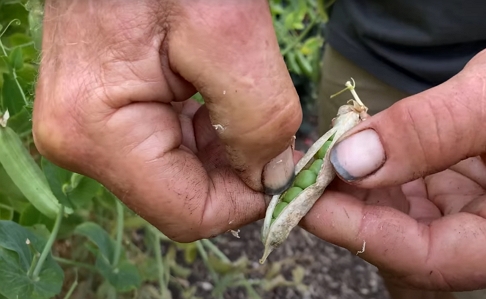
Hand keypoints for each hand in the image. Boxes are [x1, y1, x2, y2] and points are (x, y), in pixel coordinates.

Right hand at [32, 0, 300, 240]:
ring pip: (180, 172)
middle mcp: (80, 141)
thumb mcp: (230, 33)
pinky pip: (167, 145)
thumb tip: (271, 177)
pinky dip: (205, 130)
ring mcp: (88, 128)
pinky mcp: (103, 112)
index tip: (287, 164)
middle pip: (184, 195)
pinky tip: (217, 91)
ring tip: (239, 92)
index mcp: (98, 133)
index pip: (189, 213)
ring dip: (224, 145)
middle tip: (271, 121)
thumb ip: (258, 118)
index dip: (249, 198)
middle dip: (238, 168)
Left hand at [301, 32, 485, 294]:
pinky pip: (411, 215)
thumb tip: (349, 162)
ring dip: (362, 203)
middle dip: (356, 217)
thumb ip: (428, 129)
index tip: (310, 201)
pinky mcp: (467, 215)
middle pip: (413, 257)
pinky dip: (377, 189)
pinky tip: (357, 158)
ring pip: (405, 239)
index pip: (433, 259)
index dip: (362, 232)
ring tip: (329, 161)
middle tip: (311, 175)